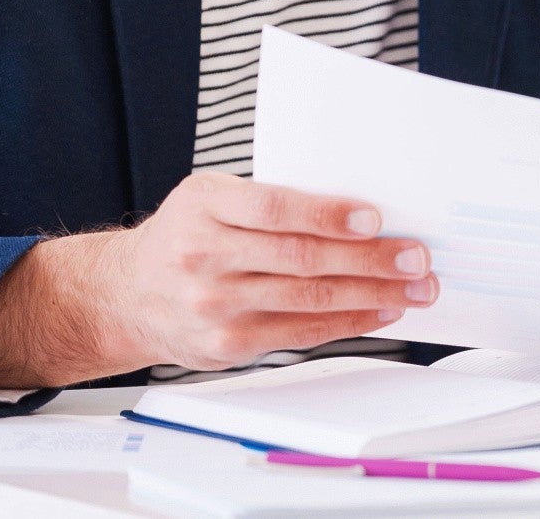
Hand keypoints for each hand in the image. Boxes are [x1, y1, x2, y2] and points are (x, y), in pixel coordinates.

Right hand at [0, 173, 433, 389]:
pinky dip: (349, 322)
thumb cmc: (185, 234)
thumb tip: (357, 208)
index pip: (273, 209)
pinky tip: (382, 310)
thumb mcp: (210, 196)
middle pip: (300, 259)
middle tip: (416, 256)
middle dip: (369, 259)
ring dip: (372, 294)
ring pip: (308, 300)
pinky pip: (301, 333)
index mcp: (204, 206)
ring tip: (415, 287)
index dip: (327, 215)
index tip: (374, 218)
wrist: (123, 295)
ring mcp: (215, 305)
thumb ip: (267, 199)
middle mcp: (204, 256)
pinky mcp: (227, 344)